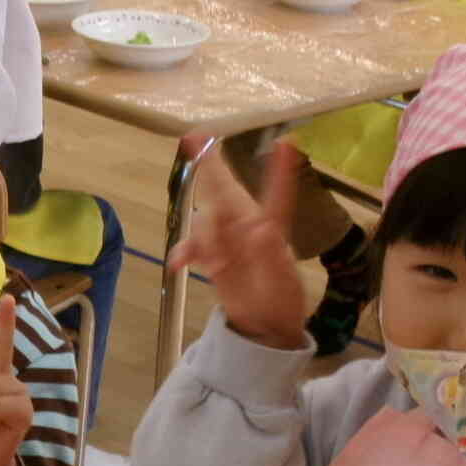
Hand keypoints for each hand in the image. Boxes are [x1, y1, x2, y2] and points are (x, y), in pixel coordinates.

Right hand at [168, 135, 310, 349]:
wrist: (263, 327)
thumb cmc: (281, 303)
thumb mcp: (282, 283)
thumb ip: (271, 256)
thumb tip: (259, 228)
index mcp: (271, 230)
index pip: (276, 196)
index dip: (279, 171)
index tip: (286, 143)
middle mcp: (246, 227)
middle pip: (226, 193)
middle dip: (211, 168)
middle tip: (195, 138)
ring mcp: (226, 240)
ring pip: (204, 219)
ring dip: (202, 237)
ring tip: (216, 267)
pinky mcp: (211, 255)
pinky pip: (190, 245)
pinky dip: (184, 252)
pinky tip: (179, 266)